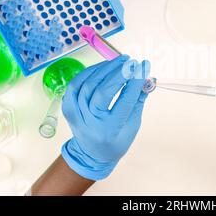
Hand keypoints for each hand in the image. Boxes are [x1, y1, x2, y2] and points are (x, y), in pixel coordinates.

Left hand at [61, 55, 150, 180]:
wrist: (91, 154)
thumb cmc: (115, 141)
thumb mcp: (133, 125)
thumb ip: (139, 101)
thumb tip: (147, 78)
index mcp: (109, 130)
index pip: (124, 101)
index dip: (135, 82)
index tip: (144, 67)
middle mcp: (90, 122)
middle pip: (103, 91)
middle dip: (119, 73)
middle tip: (132, 62)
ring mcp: (75, 114)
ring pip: (88, 84)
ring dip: (106, 68)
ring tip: (121, 61)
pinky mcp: (68, 106)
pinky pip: (76, 83)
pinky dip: (90, 72)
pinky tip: (104, 67)